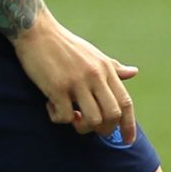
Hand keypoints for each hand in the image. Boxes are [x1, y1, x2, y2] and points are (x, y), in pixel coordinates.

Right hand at [11, 15, 137, 140]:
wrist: (37, 31)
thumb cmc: (65, 45)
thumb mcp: (93, 54)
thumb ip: (113, 67)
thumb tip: (134, 72)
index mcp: (106, 68)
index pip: (126, 102)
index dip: (129, 124)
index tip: (128, 140)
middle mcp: (95, 75)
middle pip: (112, 115)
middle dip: (104, 129)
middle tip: (89, 127)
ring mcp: (76, 82)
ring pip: (91, 121)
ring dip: (81, 127)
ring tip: (71, 117)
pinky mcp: (57, 87)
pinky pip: (65, 117)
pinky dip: (58, 118)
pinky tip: (50, 106)